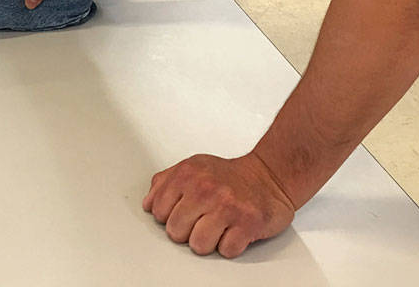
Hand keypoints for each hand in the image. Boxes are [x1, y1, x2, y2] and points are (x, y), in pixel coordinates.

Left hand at [142, 152, 295, 257]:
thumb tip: (148, 204)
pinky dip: (229, 246)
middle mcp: (205, 189)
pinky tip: (233, 231)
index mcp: (187, 175)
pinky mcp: (247, 224)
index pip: (157, 211)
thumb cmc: (229, 176)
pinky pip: (225, 251)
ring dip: (207, 242)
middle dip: (186, 232)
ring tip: (216, 228)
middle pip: (175, 232)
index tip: (182, 213)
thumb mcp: (193, 167)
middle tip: (200, 222)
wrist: (269, 176)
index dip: (169, 217)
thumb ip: (165, 182)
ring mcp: (227, 207)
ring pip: (198, 245)